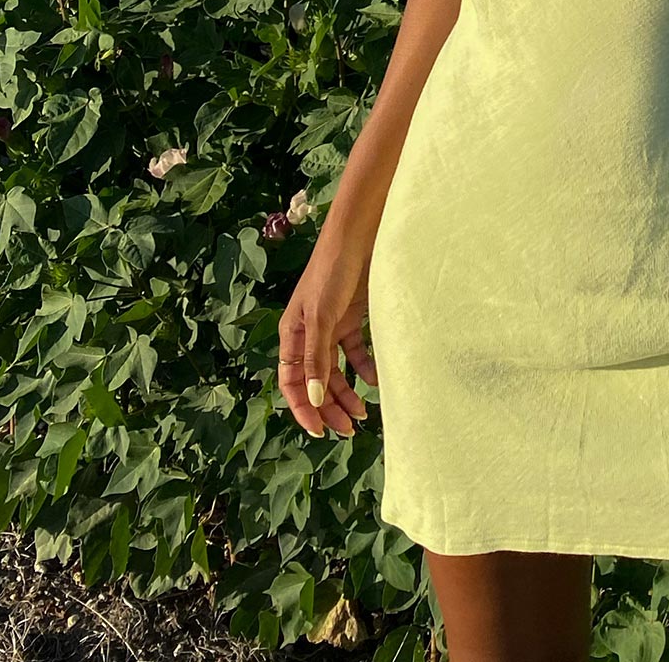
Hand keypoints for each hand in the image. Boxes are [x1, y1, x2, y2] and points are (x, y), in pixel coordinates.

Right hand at [277, 255, 377, 438]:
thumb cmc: (332, 271)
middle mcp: (309, 334)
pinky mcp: (353, 319)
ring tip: (363, 413)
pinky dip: (365, 368)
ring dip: (347, 393)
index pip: (291, 382)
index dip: (303, 408)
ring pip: (336, 371)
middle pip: (316, 381)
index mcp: (292, 334)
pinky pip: (356, 353)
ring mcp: (332, 326)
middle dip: (329, 407)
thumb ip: (316, 358)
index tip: (320, 432)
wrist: (359, 237)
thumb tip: (315, 400)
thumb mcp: (321, 316)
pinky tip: (376, 379)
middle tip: (348, 430)